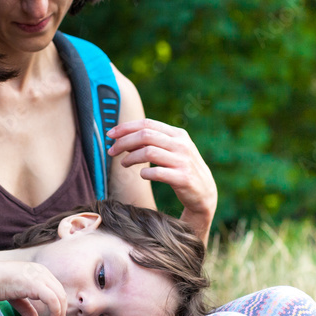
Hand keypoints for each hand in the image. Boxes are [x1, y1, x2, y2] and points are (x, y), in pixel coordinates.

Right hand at [0, 261, 66, 315]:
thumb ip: (27, 307)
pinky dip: (56, 313)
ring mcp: (40, 277)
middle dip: (61, 310)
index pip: (56, 288)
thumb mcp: (17, 297)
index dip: (59, 304)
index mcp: (39, 271)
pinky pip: (53, 301)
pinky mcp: (36, 284)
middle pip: (60, 293)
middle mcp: (42, 272)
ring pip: (59, 297)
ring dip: (60, 313)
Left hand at [108, 118, 217, 238]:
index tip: (110, 135)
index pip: (147, 124)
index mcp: (178, 134)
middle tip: (112, 151)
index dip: (126, 128)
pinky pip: (157, 173)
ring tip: (124, 164)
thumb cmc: (182, 169)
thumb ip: (154, 143)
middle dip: (124, 142)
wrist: (205, 192)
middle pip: (145, 136)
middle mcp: (181, 145)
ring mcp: (183, 161)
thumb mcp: (173, 151)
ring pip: (148, 152)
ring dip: (131, 158)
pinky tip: (141, 175)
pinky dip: (145, 173)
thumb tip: (125, 139)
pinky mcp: (182, 178)